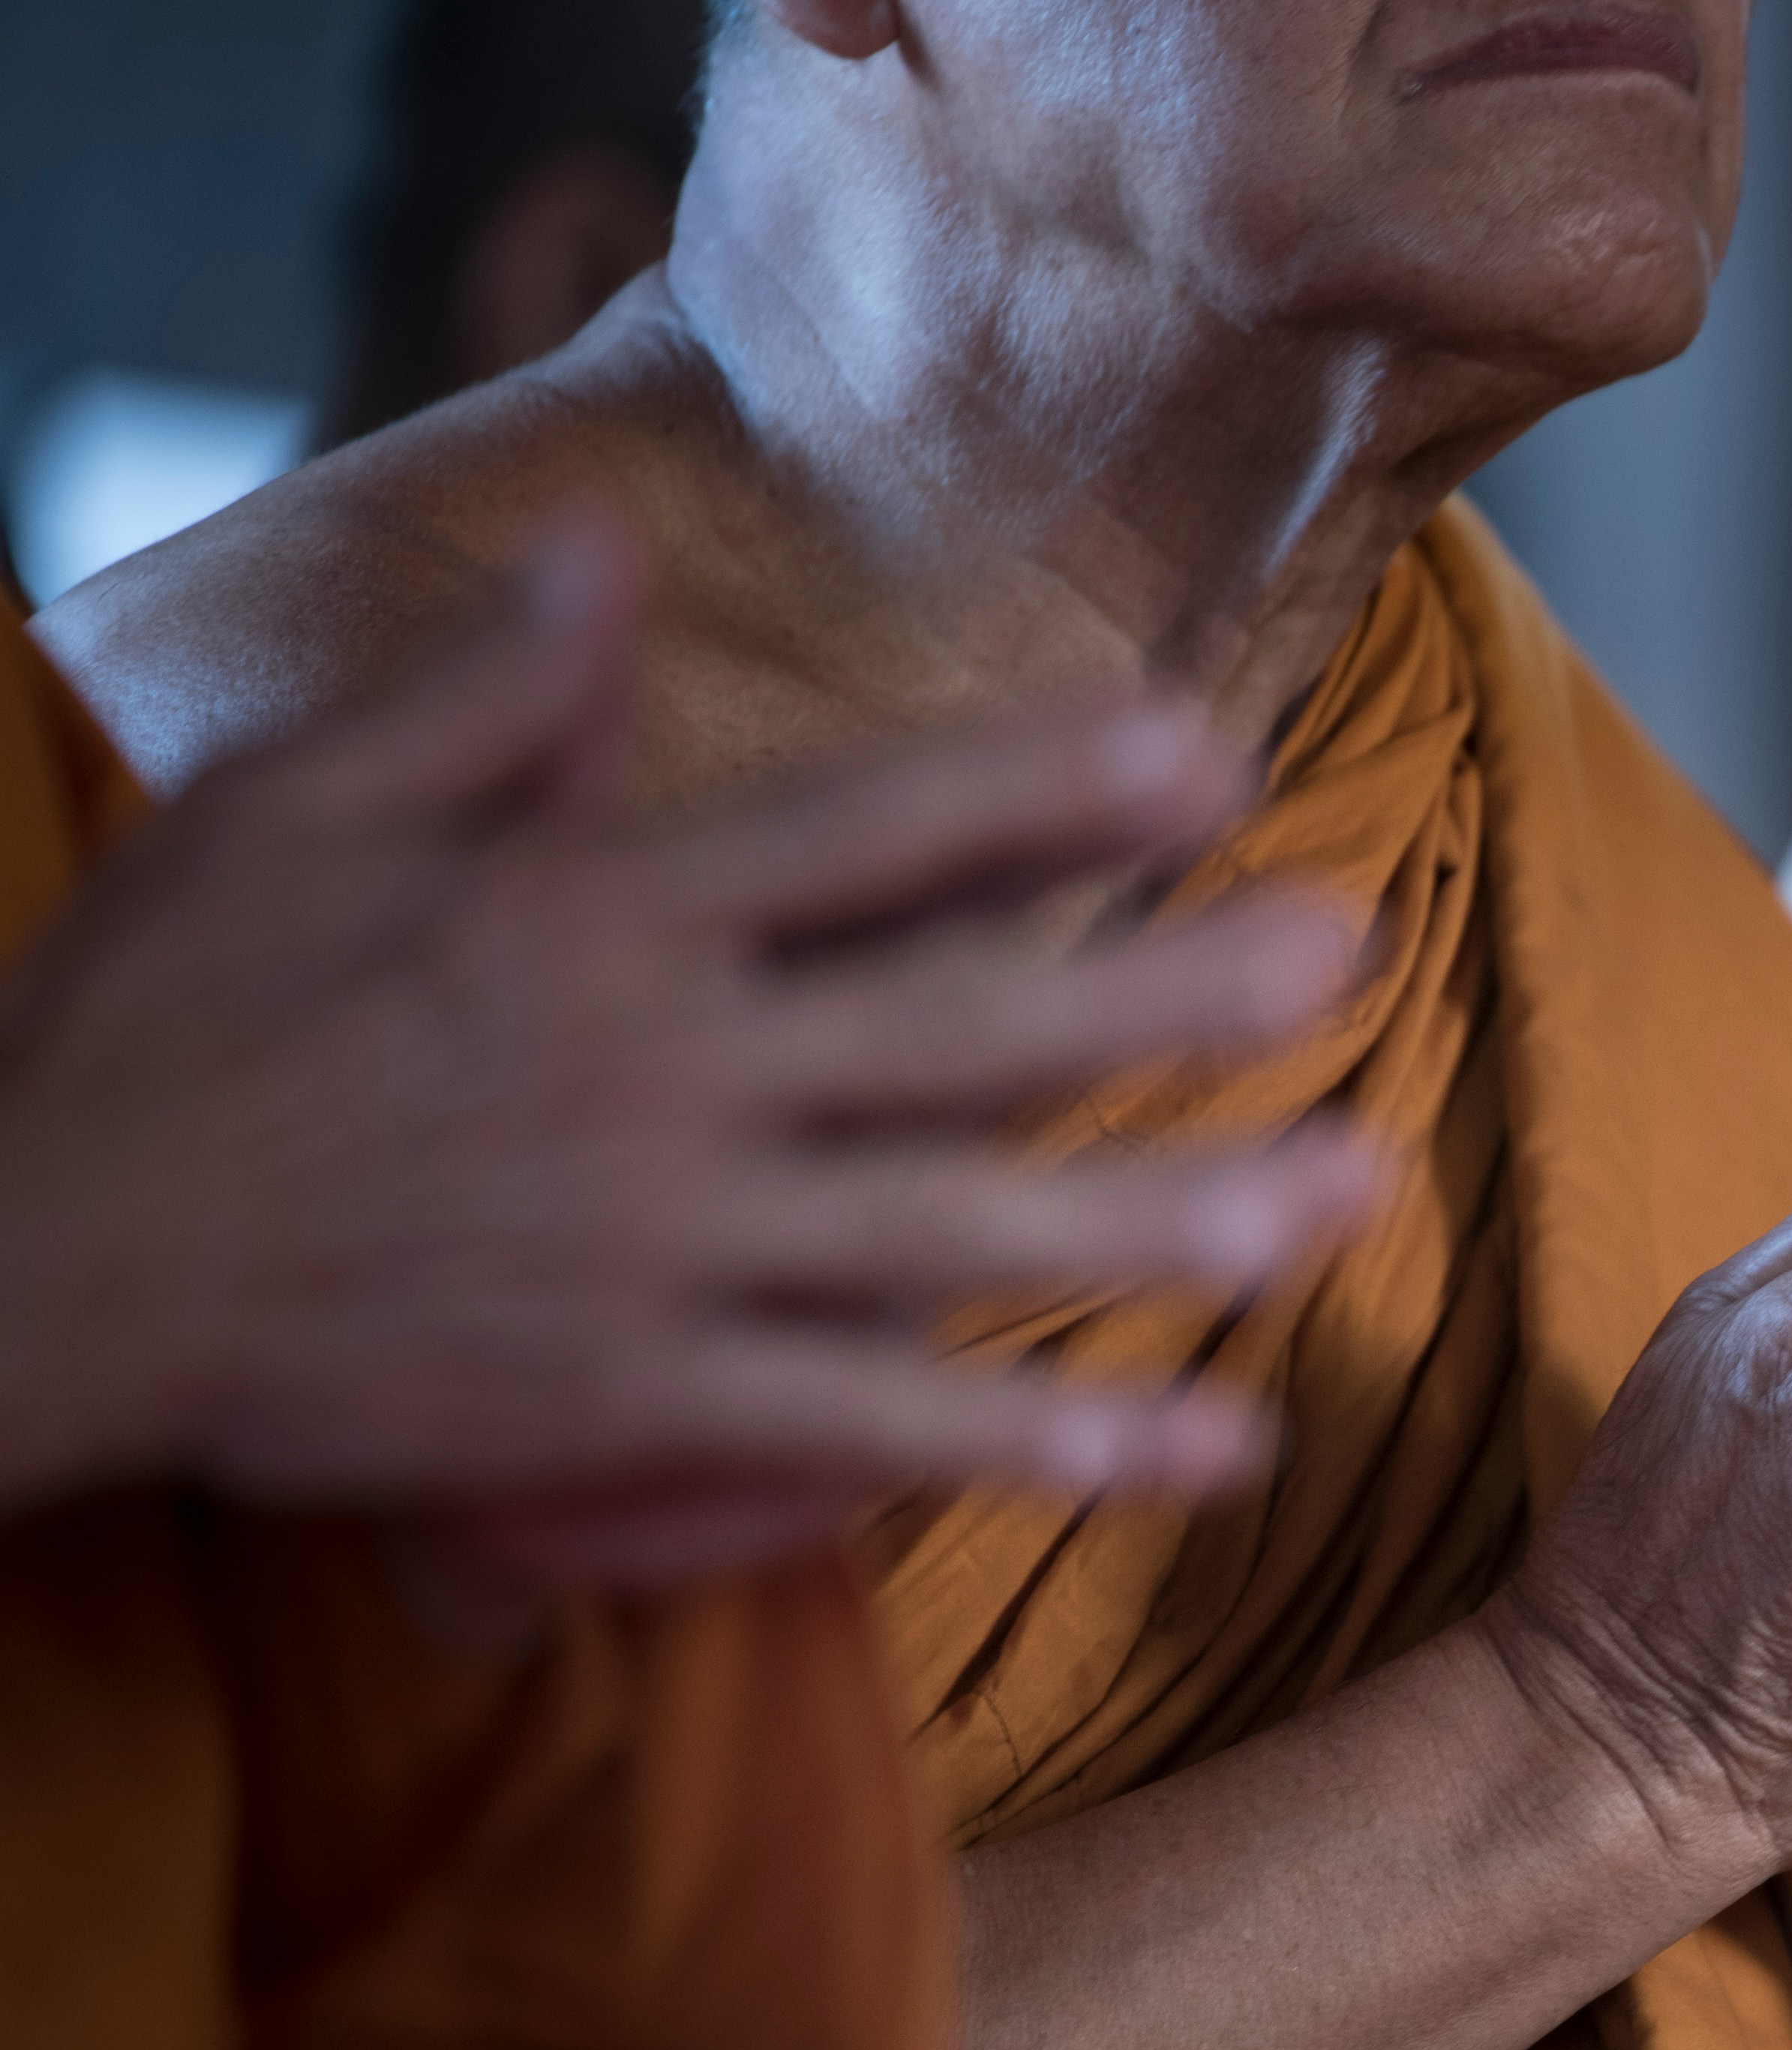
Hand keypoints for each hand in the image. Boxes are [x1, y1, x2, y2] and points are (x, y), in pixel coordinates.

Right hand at [0, 522, 1377, 1568]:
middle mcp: (659, 1077)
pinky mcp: (642, 1400)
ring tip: (1347, 1193)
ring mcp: (664, 1249)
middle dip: (1170, 990)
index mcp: (588, 919)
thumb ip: (474, 701)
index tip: (1204, 747)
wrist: (34, 1262)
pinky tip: (1209, 1444)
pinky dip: (1058, 1446)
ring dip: (1175, 1217)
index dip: (1041, 789)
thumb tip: (604, 555)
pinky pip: (890, 1429)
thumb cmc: (153, 1031)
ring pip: (967, 1232)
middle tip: (1353, 946)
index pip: (862, 837)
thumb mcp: (282, 817)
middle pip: (964, 1026)